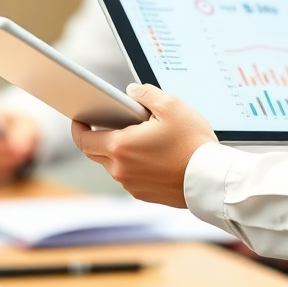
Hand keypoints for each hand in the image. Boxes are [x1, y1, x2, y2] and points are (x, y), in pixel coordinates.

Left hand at [71, 83, 217, 205]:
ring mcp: (131, 185)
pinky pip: (129, 176)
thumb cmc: (192, 142)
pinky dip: (133, 163)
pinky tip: (151, 152)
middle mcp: (120, 170)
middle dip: (98, 136)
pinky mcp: (143, 194)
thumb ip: (146, 94)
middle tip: (110, 120)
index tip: (78, 117)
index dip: (78, 128)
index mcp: (121, 147)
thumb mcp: (171, 106)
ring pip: (113, 165)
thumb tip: (130, 91)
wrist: (210, 178)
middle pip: (96, 153)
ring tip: (138, 134)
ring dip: (119, 150)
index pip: (84, 140)